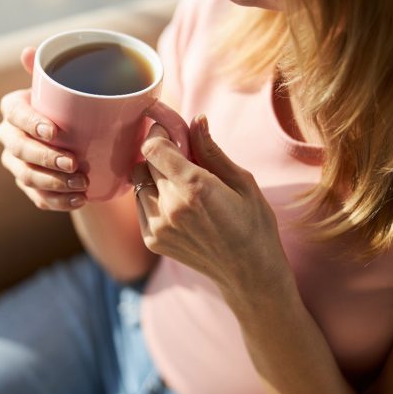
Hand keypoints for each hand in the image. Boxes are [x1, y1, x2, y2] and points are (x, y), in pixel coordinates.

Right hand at [0, 47, 87, 210]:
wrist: (81, 138)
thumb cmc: (72, 107)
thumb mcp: (68, 87)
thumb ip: (53, 70)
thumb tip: (29, 52)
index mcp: (14, 109)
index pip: (15, 114)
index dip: (31, 124)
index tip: (55, 131)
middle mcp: (10, 136)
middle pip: (19, 150)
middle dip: (45, 159)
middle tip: (74, 164)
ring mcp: (17, 164)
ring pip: (27, 177)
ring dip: (54, 183)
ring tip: (81, 185)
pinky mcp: (29, 186)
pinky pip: (38, 197)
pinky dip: (58, 201)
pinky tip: (79, 199)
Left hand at [131, 115, 291, 300]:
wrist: (249, 273)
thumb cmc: (253, 224)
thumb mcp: (242, 182)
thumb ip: (211, 151)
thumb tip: (195, 120)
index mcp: (194, 187)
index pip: (154, 148)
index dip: (159, 134)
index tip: (170, 131)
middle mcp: (170, 207)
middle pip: (145, 163)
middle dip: (160, 153)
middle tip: (181, 156)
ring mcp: (158, 226)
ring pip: (138, 183)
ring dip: (154, 176)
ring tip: (180, 184)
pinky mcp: (152, 240)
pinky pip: (140, 204)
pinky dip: (152, 197)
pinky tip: (176, 203)